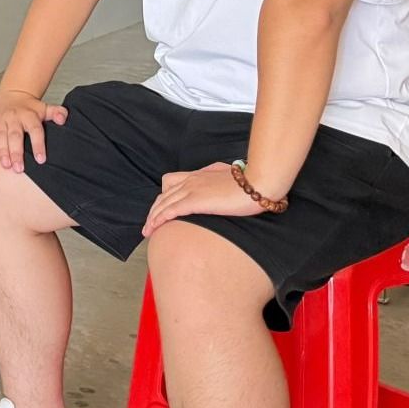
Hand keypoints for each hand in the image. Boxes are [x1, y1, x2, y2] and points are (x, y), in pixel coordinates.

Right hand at [0, 88, 66, 170]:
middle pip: (15, 135)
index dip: (38, 145)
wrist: (13, 94)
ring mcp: (1, 118)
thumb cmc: (31, 108)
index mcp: (29, 115)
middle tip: (19, 168)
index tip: (40, 160)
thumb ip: (57, 113)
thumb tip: (62, 119)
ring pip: (1, 135)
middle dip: (16, 153)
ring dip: (3, 151)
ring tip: (6, 165)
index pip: (35, 130)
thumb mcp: (45, 108)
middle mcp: (14, 117)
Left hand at [142, 163, 265, 237]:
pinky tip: (154, 228)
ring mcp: (192, 189)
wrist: (261, 182)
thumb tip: (220, 193)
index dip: (163, 199)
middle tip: (149, 225)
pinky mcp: (196, 200)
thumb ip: (221, 184)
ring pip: (163, 203)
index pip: (171, 185)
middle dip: (154, 211)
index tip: (160, 211)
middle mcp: (191, 180)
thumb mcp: (231, 180)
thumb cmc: (253, 183)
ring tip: (147, 231)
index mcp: (199, 175)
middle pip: (163, 196)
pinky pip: (171, 210)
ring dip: (152, 218)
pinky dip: (159, 219)